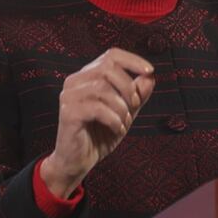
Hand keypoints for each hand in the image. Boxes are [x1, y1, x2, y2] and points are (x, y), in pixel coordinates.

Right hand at [39, 48, 155, 197]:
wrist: (78, 161)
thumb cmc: (100, 134)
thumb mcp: (125, 113)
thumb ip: (137, 95)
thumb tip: (150, 77)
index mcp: (87, 76)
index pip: (111, 55)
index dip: (132, 60)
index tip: (150, 71)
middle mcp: (75, 81)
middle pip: (107, 68)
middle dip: (128, 88)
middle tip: (133, 107)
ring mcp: (69, 96)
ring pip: (103, 88)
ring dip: (121, 108)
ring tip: (124, 123)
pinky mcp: (68, 113)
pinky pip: (97, 108)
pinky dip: (114, 120)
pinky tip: (117, 129)